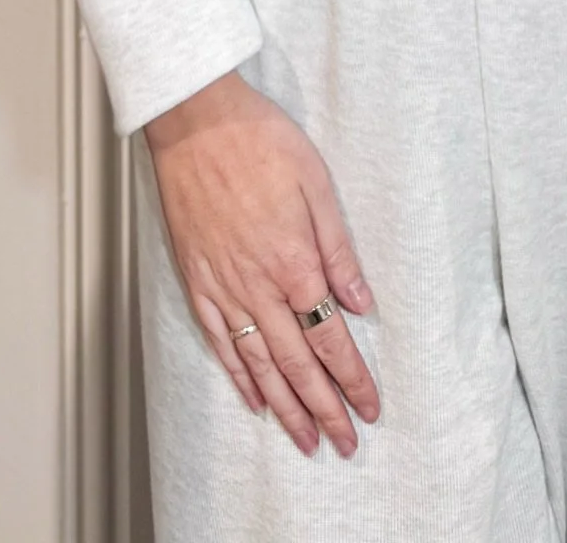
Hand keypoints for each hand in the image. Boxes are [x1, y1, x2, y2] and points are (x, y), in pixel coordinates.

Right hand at [144, 69, 380, 455]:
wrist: (196, 123)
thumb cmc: (259, 141)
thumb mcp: (316, 184)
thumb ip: (338, 249)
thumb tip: (361, 302)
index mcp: (294, 261)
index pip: (330, 338)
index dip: (352, 378)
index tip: (370, 408)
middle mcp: (257, 285)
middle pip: (297, 363)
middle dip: (324, 409)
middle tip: (345, 443)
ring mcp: (223, 286)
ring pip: (258, 364)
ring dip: (285, 407)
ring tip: (305, 440)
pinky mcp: (196, 280)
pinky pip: (219, 341)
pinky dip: (238, 376)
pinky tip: (254, 398)